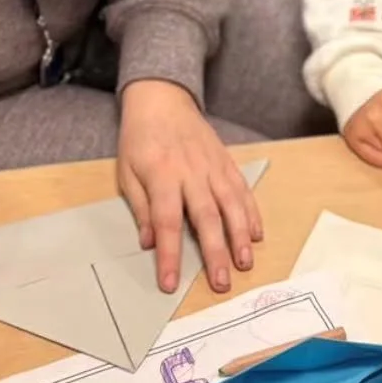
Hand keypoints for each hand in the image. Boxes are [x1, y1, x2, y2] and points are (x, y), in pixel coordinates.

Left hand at [117, 80, 261, 294]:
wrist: (162, 100)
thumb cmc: (140, 139)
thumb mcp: (126, 172)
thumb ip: (140, 207)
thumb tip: (150, 243)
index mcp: (162, 176)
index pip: (166, 223)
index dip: (169, 255)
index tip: (170, 283)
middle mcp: (191, 173)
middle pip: (206, 218)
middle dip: (214, 252)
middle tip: (221, 283)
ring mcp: (213, 167)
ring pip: (231, 205)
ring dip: (239, 236)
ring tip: (245, 263)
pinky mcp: (227, 162)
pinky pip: (242, 190)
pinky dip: (251, 213)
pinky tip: (255, 234)